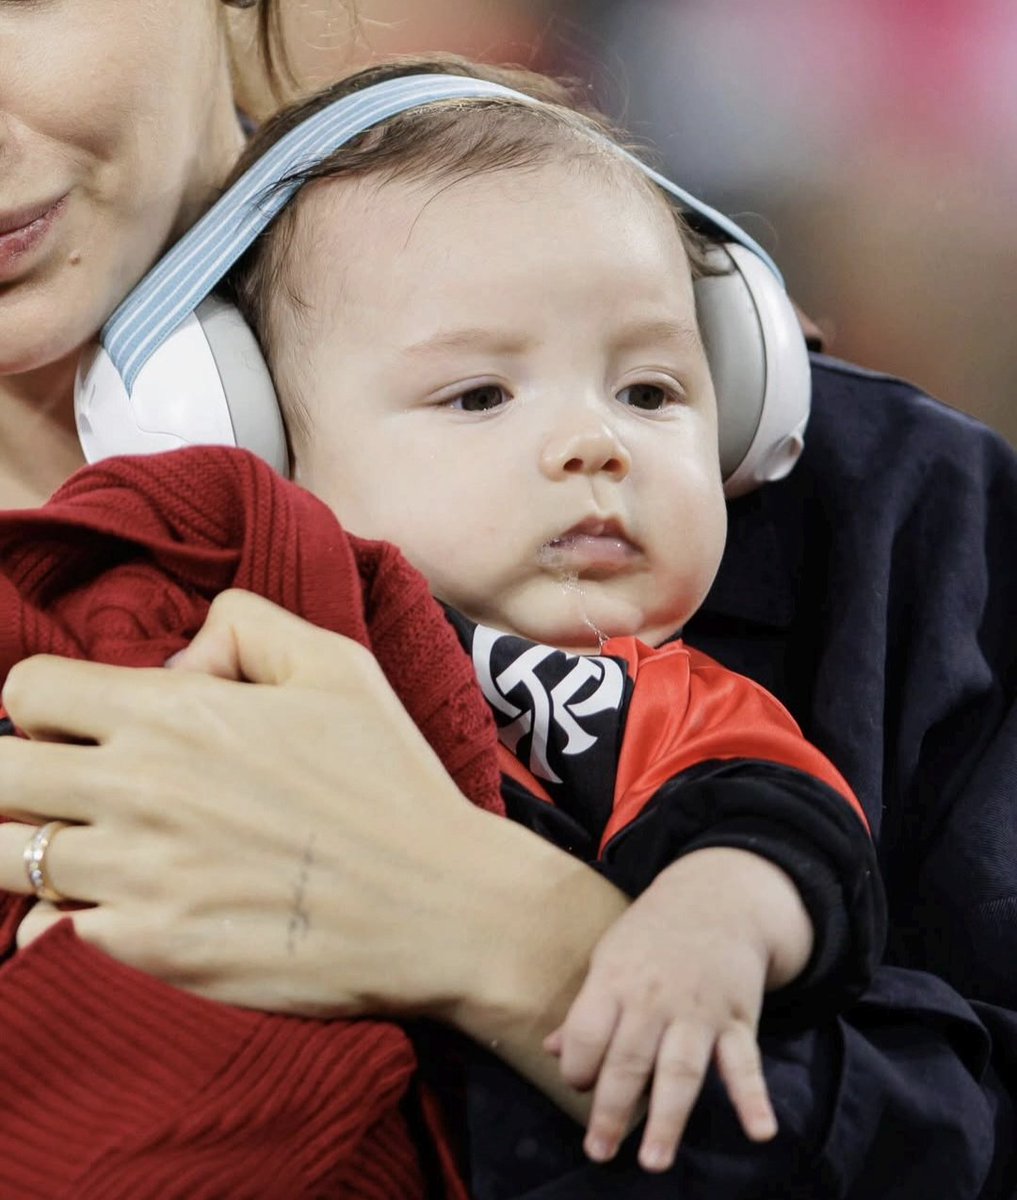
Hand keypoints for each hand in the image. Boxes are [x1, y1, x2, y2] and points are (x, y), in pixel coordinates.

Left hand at [0, 591, 519, 1017]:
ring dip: (32, 850)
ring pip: (4, 858)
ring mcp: (136, 876)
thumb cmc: (392, 781)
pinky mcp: (149, 951)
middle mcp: (139, 789)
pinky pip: (47, 936)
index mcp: (176, 712)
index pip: (28, 691)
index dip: (47, 704)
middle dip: (23, 775)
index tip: (83, 727)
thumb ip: (246, 624)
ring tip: (90, 851)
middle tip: (76, 791)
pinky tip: (122, 909)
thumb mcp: (337, 665)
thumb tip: (180, 655)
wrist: (442, 906)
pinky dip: (68, 922)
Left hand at [544, 847, 812, 1171]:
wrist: (717, 898)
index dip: (576, 1066)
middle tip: (600, 1151)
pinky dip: (753, 1098)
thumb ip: (585, 1009)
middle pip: (628, 1060)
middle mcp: (654, 999)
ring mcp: (698, 1011)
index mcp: (614, 981)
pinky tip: (760, 1131)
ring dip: (668, 1117)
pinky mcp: (737, 1019)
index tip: (578, 1085)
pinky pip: (745, 1063)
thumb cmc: (651, 935)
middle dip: (612, 1110)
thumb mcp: (609, 958)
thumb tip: (551, 1051)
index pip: (586, 1034)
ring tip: (654, 1160)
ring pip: (681, 1070)